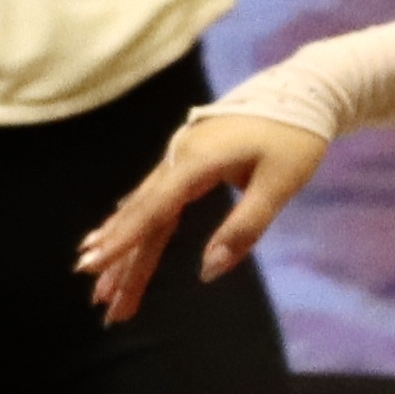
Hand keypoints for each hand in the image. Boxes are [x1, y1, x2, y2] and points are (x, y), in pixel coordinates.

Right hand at [75, 110, 331, 324]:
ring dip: (123, 249)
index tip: (93, 266)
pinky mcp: (184, 162)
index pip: (153, 210)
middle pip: (143, 217)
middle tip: (98, 301)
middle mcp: (177, 159)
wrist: (301, 93)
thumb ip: (244, 228)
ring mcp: (178, 158)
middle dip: (121, 261)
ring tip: (101, 288)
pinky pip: (152, 200)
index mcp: (196, 162)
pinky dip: (132, 225)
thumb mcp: (279, 185)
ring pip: (144, 211)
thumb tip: (208, 272)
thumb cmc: (294, 139)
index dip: (123, 241)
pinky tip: (113, 241)